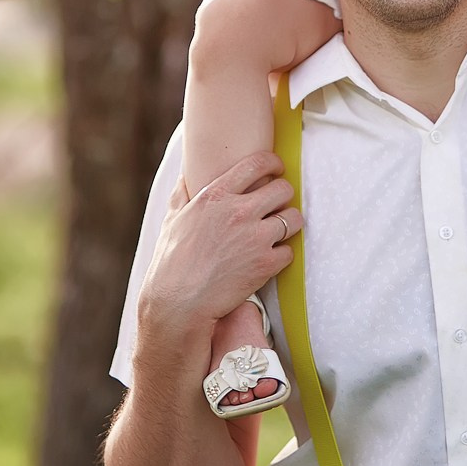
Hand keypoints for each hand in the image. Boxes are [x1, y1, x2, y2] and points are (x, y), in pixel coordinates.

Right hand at [141, 151, 303, 344]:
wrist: (178, 302)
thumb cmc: (172, 261)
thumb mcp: (173, 218)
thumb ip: (183, 192)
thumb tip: (187, 174)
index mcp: (216, 195)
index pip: (257, 163)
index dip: (273, 163)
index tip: (276, 170)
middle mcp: (238, 212)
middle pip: (283, 188)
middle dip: (284, 195)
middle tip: (278, 204)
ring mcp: (255, 238)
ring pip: (294, 218)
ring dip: (290, 222)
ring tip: (281, 229)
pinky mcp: (266, 264)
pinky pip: (290, 251)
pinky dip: (283, 254)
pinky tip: (270, 258)